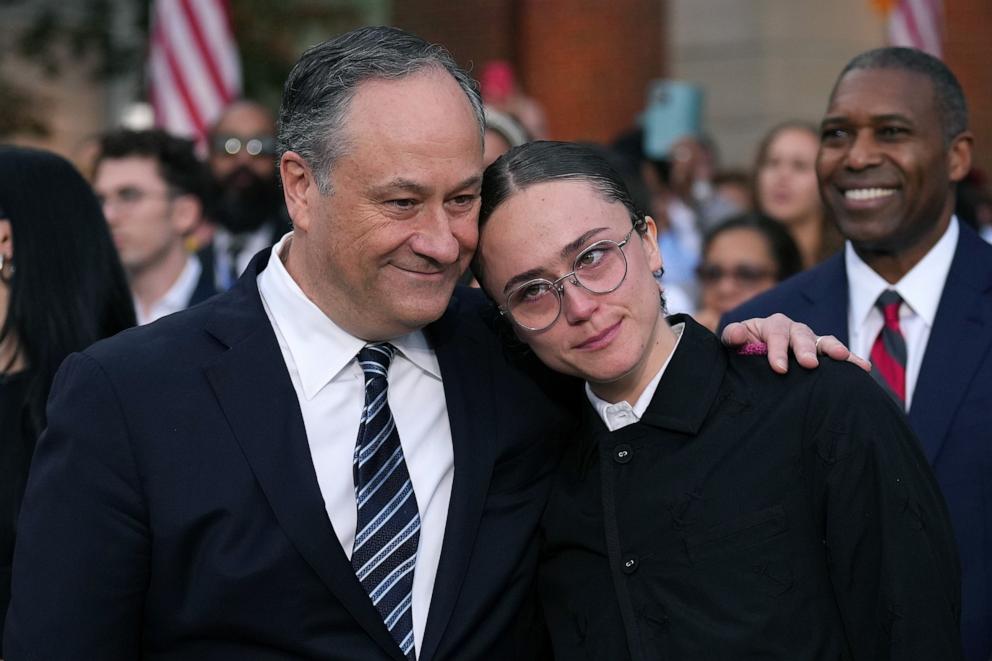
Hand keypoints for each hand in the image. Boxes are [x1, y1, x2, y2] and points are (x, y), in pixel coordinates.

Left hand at [721, 313, 870, 373]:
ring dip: (834, 349)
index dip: (777, 350)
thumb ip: (734, 336)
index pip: (776, 334)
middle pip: (802, 336)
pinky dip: (850, 360)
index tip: (778, 368)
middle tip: (809, 364)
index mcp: (772, 325)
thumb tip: (738, 334)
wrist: (753, 357)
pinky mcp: (821, 355)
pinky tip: (863, 368)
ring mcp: (810, 342)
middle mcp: (794, 330)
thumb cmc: (743, 349)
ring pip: (823, 342)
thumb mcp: (734, 342)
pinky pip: (837, 356)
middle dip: (806, 349)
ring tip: (844, 358)